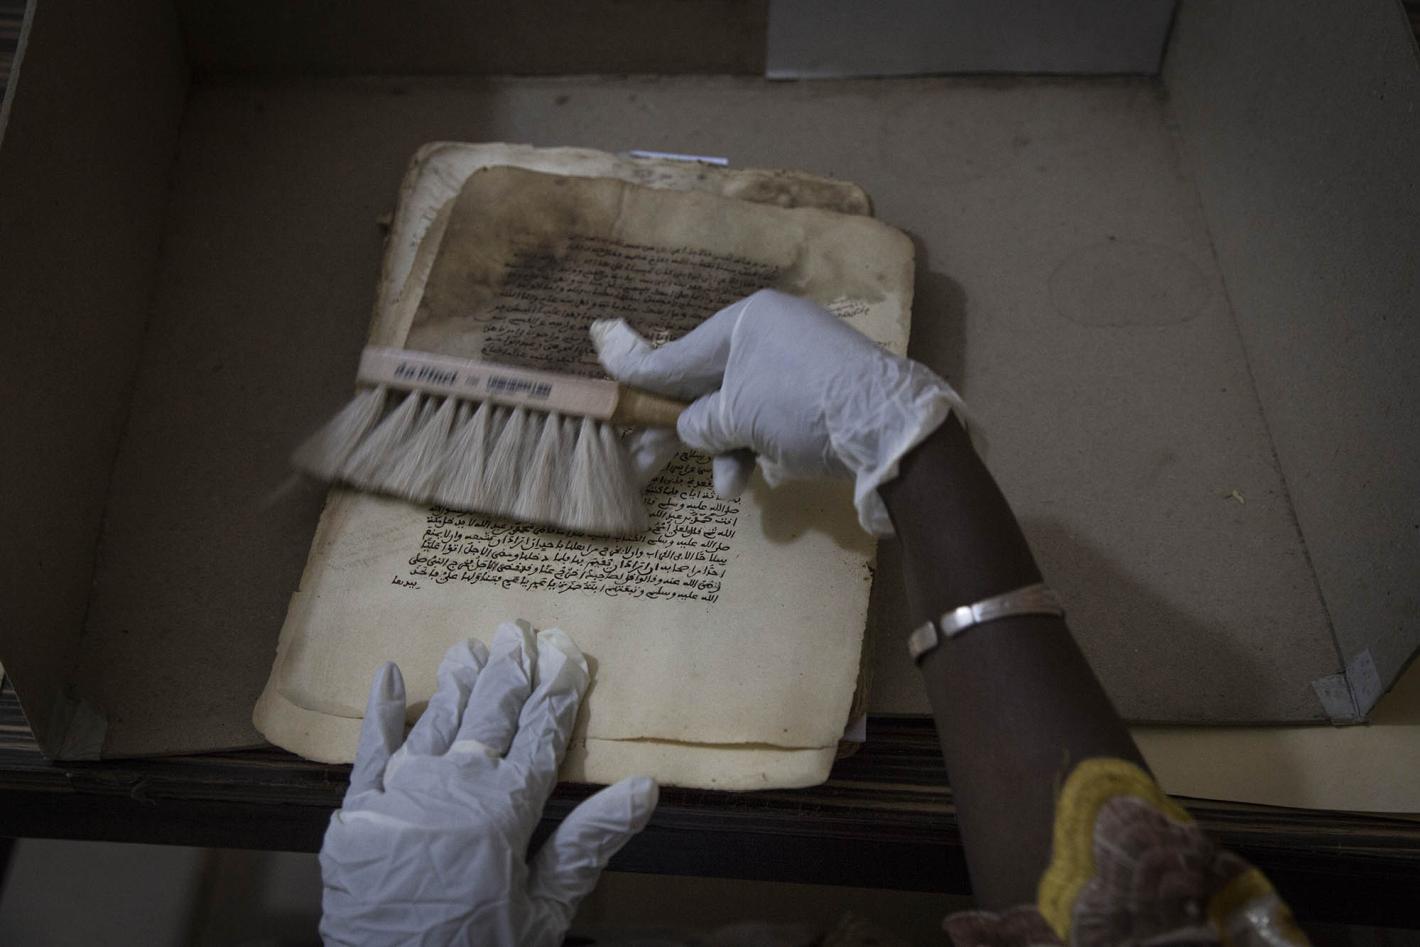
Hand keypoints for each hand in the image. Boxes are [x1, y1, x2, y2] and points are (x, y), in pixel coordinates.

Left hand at [319, 622, 658, 946]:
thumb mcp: (546, 912)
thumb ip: (589, 843)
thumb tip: (644, 786)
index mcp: (506, 812)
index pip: (542, 734)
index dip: (558, 691)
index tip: (567, 652)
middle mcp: (453, 789)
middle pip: (490, 716)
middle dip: (509, 671)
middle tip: (518, 630)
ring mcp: (400, 796)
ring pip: (436, 722)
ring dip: (457, 682)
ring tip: (471, 646)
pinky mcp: (355, 814)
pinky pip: (369, 752)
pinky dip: (380, 713)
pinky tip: (387, 675)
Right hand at [593, 289, 962, 535]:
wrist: (888, 428)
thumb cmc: (799, 406)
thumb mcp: (737, 415)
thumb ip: (701, 420)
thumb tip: (690, 427)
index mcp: (747, 321)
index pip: (680, 352)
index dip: (643, 369)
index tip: (608, 359)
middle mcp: (774, 333)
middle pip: (712, 382)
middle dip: (692, 426)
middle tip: (653, 454)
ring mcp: (802, 361)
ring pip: (745, 407)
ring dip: (731, 448)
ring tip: (730, 485)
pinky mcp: (824, 393)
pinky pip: (775, 417)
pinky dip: (763, 446)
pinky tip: (762, 476)